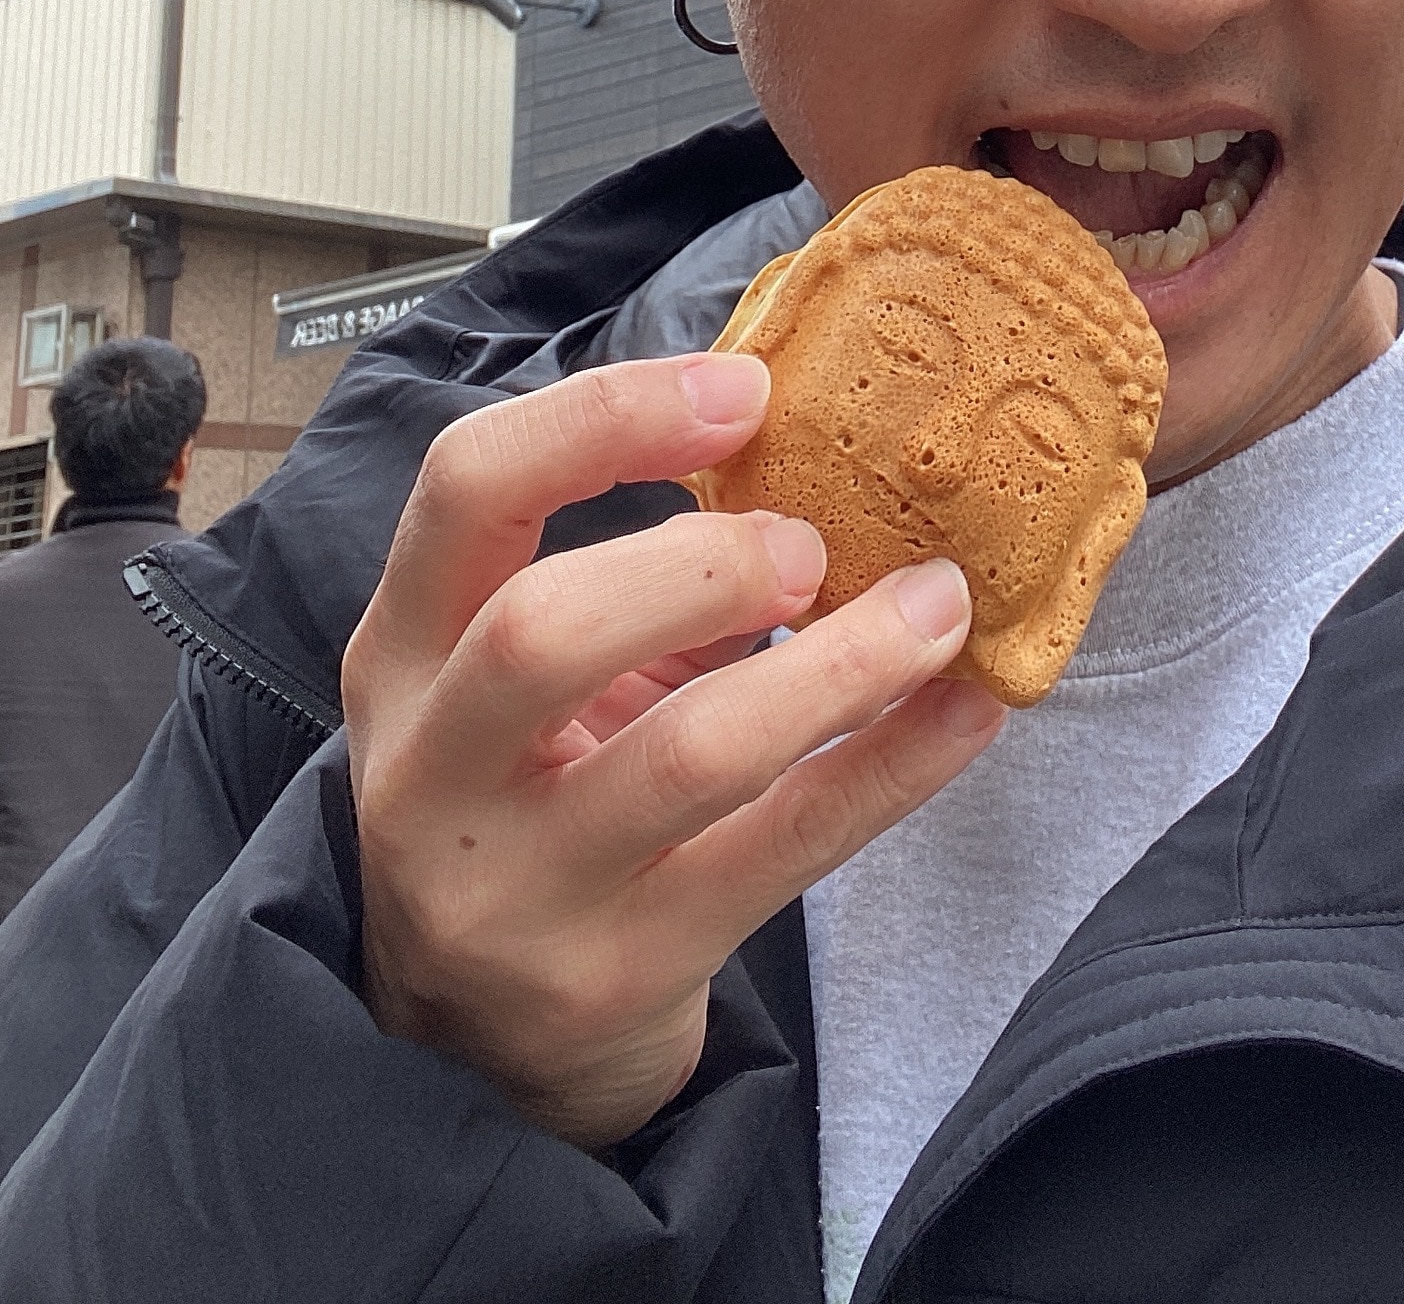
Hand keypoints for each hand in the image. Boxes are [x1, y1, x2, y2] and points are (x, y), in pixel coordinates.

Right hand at [342, 353, 1002, 1147]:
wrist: (485, 1043)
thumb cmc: (535, 795)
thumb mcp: (528, 678)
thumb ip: (633, 571)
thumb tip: (806, 461)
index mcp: (401, 650)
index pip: (466, 488)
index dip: (607, 419)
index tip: (745, 392)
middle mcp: (433, 771)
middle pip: (541, 630)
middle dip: (704, 564)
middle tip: (812, 545)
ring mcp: (520, 890)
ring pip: (684, 755)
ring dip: (838, 663)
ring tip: (937, 605)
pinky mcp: (621, 976)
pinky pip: (785, 852)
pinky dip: (894, 765)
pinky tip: (970, 707)